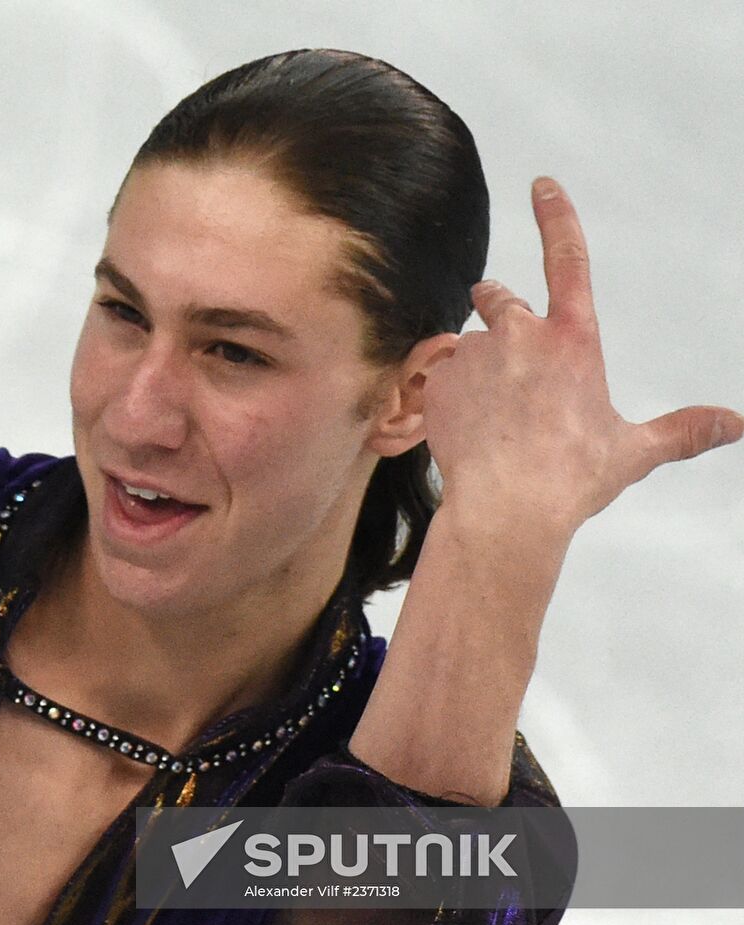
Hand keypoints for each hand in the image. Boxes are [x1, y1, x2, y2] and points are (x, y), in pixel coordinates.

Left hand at [422, 177, 743, 534]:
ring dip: (476, 365)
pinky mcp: (440, 382)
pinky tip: (466, 431)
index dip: (556, 215)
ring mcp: (475, 355)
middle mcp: (519, 334)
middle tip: (504, 346)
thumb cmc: (570, 477)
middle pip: (498, 297)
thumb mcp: (632, 451)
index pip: (567, 257)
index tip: (541, 185)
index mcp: (572, 339)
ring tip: (490, 416)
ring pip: (469, 346)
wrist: (507, 508)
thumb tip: (736, 424)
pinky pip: (441, 379)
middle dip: (497, 307)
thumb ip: (682, 431)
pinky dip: (451, 396)